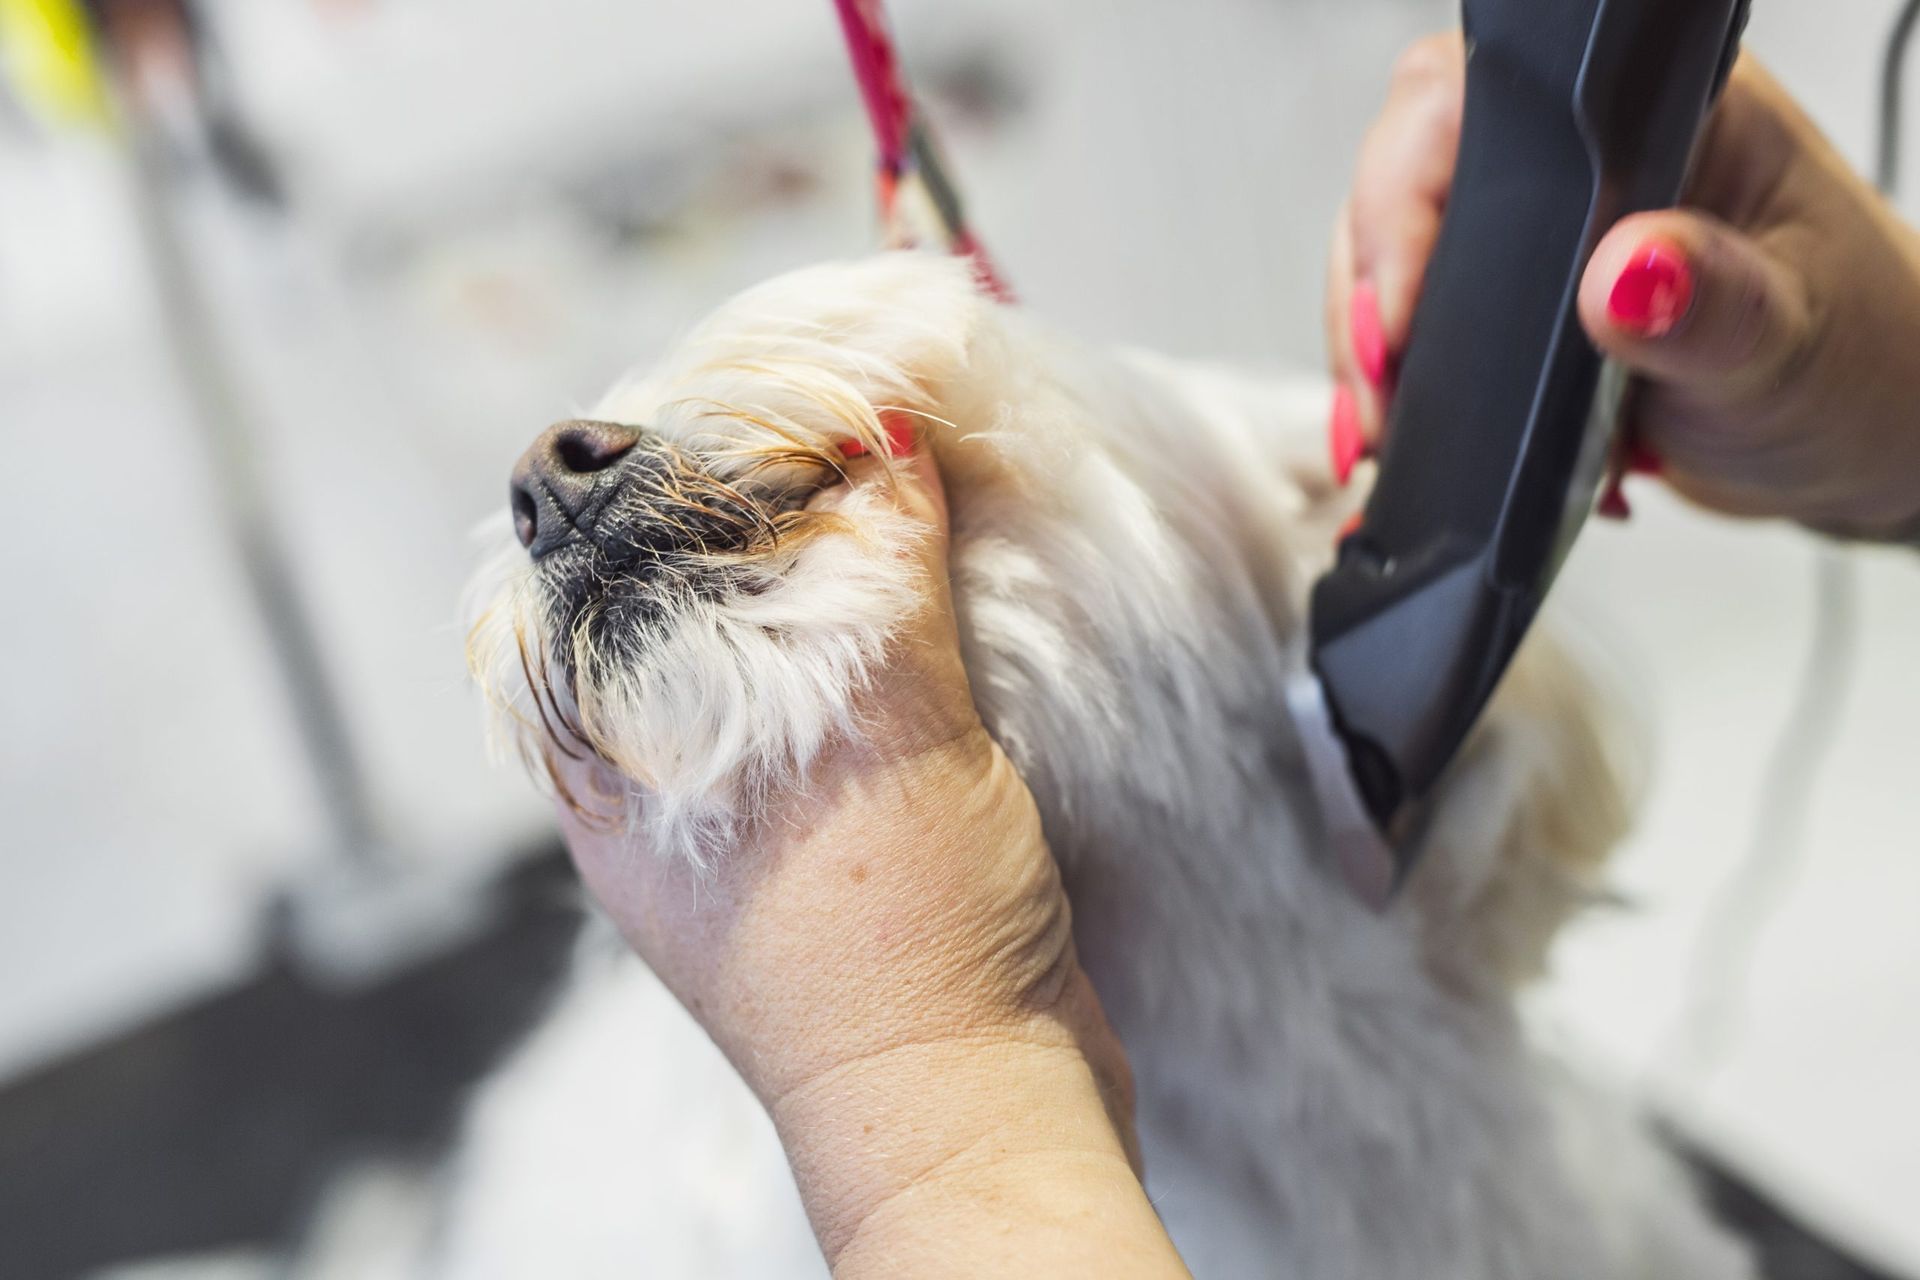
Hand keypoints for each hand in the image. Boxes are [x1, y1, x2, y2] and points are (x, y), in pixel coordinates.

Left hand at [552, 443, 1186, 1276]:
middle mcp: (670, 786)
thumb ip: (873, 569)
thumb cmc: (891, 958)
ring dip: (831, 569)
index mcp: (616, 770)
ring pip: (767, 651)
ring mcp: (755, 813)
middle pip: (679, 604)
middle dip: (755, 513)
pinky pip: (842, 699)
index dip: (647, 482)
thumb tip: (880, 425)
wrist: (982, 1110)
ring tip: (893, 488)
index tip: (735, 410)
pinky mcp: (843, 833)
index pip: (585, 580)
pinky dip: (883, 633)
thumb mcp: (881, 728)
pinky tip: (934, 586)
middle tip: (835, 432)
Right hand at [1327, 36, 1919, 542]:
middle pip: (1406, 183)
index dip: (1402, 201)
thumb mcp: (1791, 343)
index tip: (1396, 319)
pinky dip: (1406, 392)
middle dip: (1369, 294)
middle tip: (1379, 396)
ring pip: (1396, 261)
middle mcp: (1589, 162)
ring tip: (1387, 434)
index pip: (1471, 106)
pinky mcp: (1522, 307)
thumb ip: (1711, 307)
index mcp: (1659, 117)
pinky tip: (1420, 440)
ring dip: (1377, 354)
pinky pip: (1424, 327)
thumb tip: (1627, 273)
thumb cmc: (1863, 365)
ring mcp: (1547, 235)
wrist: (1866, 442)